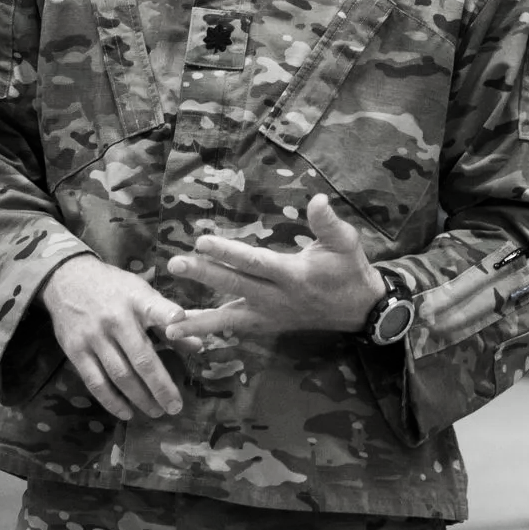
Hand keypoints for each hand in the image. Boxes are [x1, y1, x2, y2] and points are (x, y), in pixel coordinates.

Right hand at [40, 255, 184, 420]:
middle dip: (160, 386)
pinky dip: (111, 401)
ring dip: (140, 398)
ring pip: (120, 375)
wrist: (68, 279)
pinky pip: (95, 381)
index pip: (154, 307)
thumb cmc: (114, 289)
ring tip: (156, 411)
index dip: (168, 316)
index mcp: (136, 300)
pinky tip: (126, 412)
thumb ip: (167, 321)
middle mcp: (116, 319)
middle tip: (175, 407)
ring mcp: (94, 336)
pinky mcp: (75, 350)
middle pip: (141, 358)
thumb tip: (198, 346)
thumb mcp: (141, 294)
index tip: (181, 322)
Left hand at [164, 195, 386, 345]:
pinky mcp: (266, 325)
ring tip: (169, 325)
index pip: (254, 262)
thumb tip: (318, 199)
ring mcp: (270, 316)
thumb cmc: (349, 270)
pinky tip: (184, 330)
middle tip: (174, 265)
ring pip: (230, 319)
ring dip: (200, 321)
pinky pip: (235, 327)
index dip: (227, 252)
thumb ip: (328, 223)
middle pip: (235, 286)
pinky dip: (211, 329)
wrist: (359, 311)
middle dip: (203, 276)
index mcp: (293, 275)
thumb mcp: (346, 243)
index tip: (201, 241)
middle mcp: (277, 299)